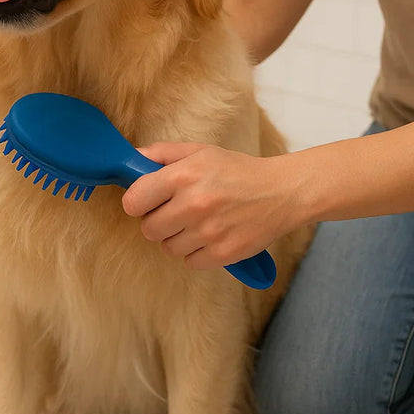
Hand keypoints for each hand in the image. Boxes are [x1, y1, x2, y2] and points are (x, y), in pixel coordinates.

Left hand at [121, 143, 306, 270]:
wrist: (281, 192)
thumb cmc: (238, 171)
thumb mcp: (201, 151)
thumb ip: (163, 153)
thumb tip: (133, 157)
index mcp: (184, 175)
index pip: (133, 201)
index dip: (138, 202)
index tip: (147, 201)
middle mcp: (194, 204)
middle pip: (149, 229)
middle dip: (158, 221)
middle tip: (177, 212)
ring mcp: (209, 232)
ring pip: (168, 248)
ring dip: (178, 238)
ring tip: (198, 223)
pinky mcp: (222, 254)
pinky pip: (190, 262)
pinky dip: (197, 253)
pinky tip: (211, 236)